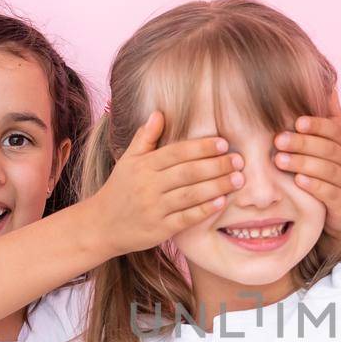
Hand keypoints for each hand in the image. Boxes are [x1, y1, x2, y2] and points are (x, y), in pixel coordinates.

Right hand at [94, 110, 245, 253]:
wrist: (101, 225)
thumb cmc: (120, 189)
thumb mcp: (128, 160)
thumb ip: (145, 137)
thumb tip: (159, 112)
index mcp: (143, 165)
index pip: (177, 152)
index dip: (201, 147)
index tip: (224, 143)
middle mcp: (148, 185)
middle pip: (188, 172)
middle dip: (216, 165)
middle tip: (239, 160)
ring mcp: (154, 208)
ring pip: (190, 194)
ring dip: (217, 186)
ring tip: (238, 180)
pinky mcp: (159, 229)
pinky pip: (186, 218)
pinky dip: (204, 210)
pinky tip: (221, 202)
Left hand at [272, 91, 340, 241]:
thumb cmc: (333, 176)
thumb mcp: (332, 148)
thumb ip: (328, 120)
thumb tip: (328, 85)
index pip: (333, 128)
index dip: (316, 124)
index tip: (296, 121)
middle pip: (327, 147)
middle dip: (302, 143)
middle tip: (278, 141)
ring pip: (327, 169)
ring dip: (303, 163)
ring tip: (280, 161)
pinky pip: (329, 192)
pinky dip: (314, 186)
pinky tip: (299, 181)